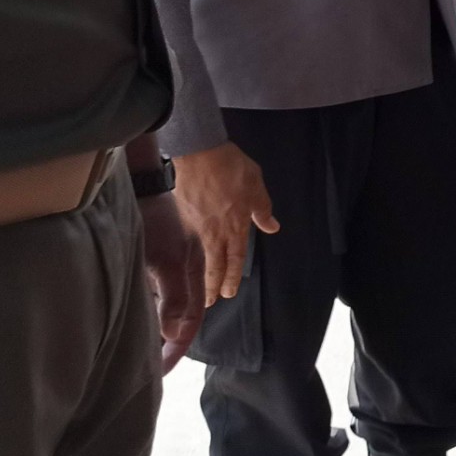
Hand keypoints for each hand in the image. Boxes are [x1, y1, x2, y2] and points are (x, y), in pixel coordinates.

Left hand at [136, 189, 204, 371]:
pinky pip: (152, 297)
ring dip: (155, 330)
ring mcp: (167, 266)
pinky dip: (145, 314)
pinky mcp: (151, 261)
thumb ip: (173, 297)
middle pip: (180, 319)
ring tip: (138, 351)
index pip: (189, 323)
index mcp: (192, 274)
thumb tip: (176, 333)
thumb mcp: (164, 260)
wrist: (140, 184)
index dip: (176, 349)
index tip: (159, 372)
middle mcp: (183, 273)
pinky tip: (130, 320)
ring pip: (165, 309)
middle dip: (166, 346)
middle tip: (147, 369)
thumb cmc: (153, 221)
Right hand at [174, 142, 275, 308]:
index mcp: (235, 226)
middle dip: (213, 286)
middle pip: (215, 264)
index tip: (229, 294)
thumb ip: (263, 210)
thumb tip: (272, 227)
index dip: (233, 278)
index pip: (236, 260)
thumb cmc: (233, 169)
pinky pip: (191, 235)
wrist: (200, 152)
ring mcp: (197, 224)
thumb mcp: (257, 187)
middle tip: (210, 303)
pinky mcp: (184, 213)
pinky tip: (192, 249)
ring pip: (202, 254)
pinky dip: (192, 247)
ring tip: (200, 286)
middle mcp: (215, 231)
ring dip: (202, 272)